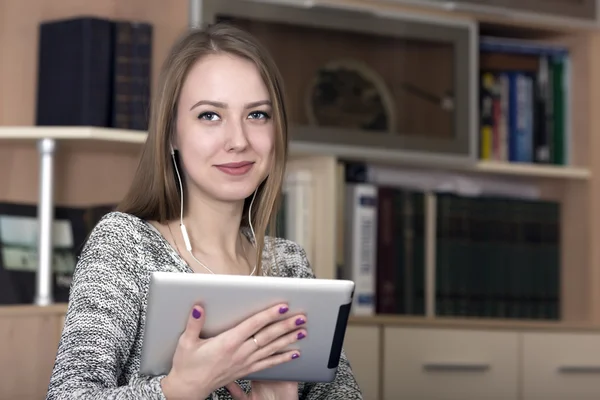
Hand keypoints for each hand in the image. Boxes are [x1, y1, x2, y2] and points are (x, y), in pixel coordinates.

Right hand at [160, 303, 306, 399]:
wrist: (188, 388)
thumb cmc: (187, 365)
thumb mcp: (186, 342)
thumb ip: (194, 323)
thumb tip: (199, 307)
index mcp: (227, 343)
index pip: (253, 325)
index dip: (268, 315)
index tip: (282, 307)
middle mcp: (240, 353)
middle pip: (267, 336)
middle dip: (286, 326)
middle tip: (301, 317)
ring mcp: (244, 362)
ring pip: (271, 349)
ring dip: (288, 339)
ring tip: (303, 331)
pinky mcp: (246, 370)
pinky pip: (268, 363)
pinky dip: (282, 358)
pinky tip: (294, 353)